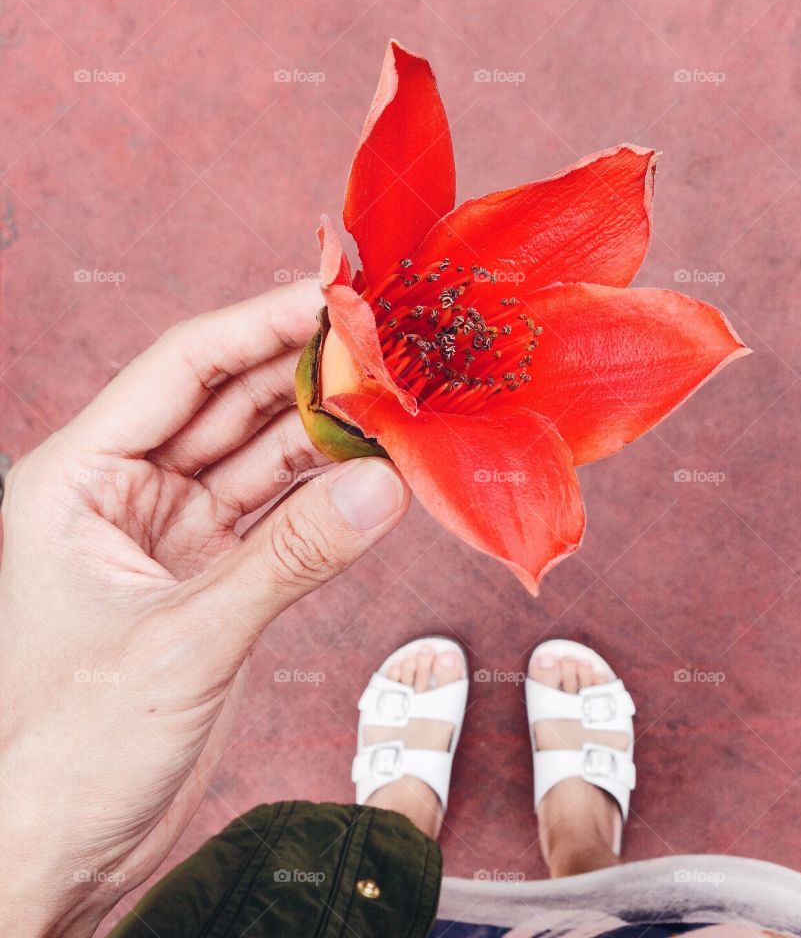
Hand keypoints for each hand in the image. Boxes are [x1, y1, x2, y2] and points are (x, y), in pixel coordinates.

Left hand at [0, 280, 409, 937]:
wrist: (60, 850)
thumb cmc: (69, 753)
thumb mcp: (184, 641)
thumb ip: (289, 559)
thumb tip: (382, 487)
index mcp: (78, 480)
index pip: (181, 369)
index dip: (259, 323)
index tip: (332, 294)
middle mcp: (126, 493)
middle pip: (229, 402)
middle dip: (304, 370)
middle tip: (384, 343)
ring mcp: (174, 534)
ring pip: (263, 456)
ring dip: (326, 432)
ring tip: (395, 403)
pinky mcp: (213, 576)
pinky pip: (281, 515)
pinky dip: (328, 497)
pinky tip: (376, 475)